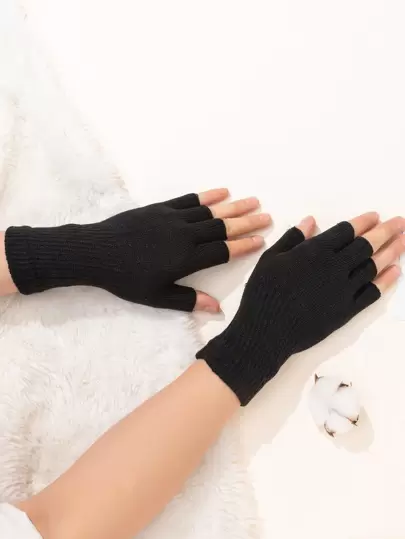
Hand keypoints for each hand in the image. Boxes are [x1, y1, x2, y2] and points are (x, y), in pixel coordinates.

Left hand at [4, 188, 270, 311]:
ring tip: (252, 201)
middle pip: (221, 227)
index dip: (243, 246)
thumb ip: (188, 300)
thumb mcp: (156, 297)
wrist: (95, 252)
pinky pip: (189, 200)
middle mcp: (184, 235)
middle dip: (246, 222)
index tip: (261, 240)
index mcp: (185, 259)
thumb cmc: (126, 280)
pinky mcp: (160, 208)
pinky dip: (207, 196)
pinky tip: (221, 192)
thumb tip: (218, 309)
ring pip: (209, 211)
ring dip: (232, 207)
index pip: (222, 251)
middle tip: (267, 216)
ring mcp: (172, 218)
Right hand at [197, 213, 403, 404]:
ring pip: (373, 266)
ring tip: (403, 241)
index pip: (346, 231)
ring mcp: (343, 290)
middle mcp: (334, 268)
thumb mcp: (270, 259)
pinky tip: (395, 271)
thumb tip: (311, 221)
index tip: (375, 215)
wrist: (266, 331)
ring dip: (391, 252)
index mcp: (314, 252)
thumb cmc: (263, 293)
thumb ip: (292, 239)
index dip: (362, 221)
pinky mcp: (347, 310)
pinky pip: (372, 293)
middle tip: (400, 222)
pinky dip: (385, 281)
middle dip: (385, 231)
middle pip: (366, 245)